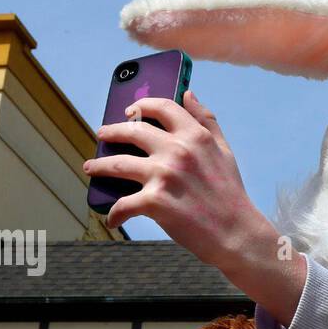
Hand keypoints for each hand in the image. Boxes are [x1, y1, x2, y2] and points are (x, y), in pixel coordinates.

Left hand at [84, 91, 305, 322]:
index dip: (141, 105)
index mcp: (195, 136)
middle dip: (112, 132)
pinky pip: (123, 204)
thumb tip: (188, 94)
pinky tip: (112, 218)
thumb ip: (207, 121)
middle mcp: (177, 150)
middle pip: (132, 131)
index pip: (161, 108)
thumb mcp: (225, 152)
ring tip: (91, 168)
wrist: (236, 235)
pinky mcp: (154, 202)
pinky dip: (114, 213)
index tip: (130, 110)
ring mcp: (163, 175)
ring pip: (117, 164)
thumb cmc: (231, 196)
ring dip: (99, 166)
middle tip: (102, 135)